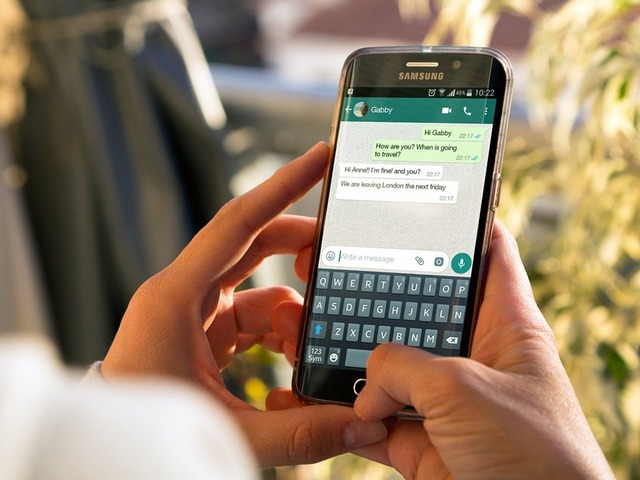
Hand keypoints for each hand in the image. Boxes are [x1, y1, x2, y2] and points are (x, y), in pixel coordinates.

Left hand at [101, 143, 386, 466]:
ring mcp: (195, 310)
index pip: (237, 223)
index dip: (281, 187)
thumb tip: (362, 426)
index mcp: (177, 297)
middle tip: (339, 255)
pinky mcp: (204, 329)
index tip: (318, 157)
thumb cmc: (151, 431)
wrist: (113, 450)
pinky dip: (280, 333)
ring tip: (310, 351)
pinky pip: (254, 315)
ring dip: (294, 314)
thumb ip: (298, 431)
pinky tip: (292, 362)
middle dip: (300, 248)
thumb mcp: (229, 430)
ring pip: (261, 288)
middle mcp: (185, 293)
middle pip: (254, 244)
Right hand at [352, 222, 614, 478]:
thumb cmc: (535, 458)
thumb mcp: (463, 388)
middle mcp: (472, 357)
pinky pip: (374, 419)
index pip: (487, 252)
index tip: (417, 200)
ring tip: (309, 337)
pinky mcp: (422, 442)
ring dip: (349, 362)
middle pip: (416, 310)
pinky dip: (348, 418)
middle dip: (374, 297)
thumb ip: (401, 367)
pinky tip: (326, 405)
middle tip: (331, 273)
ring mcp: (444, 401)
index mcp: (505, 325)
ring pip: (386, 368)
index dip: (457, 221)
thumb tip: (363, 384)